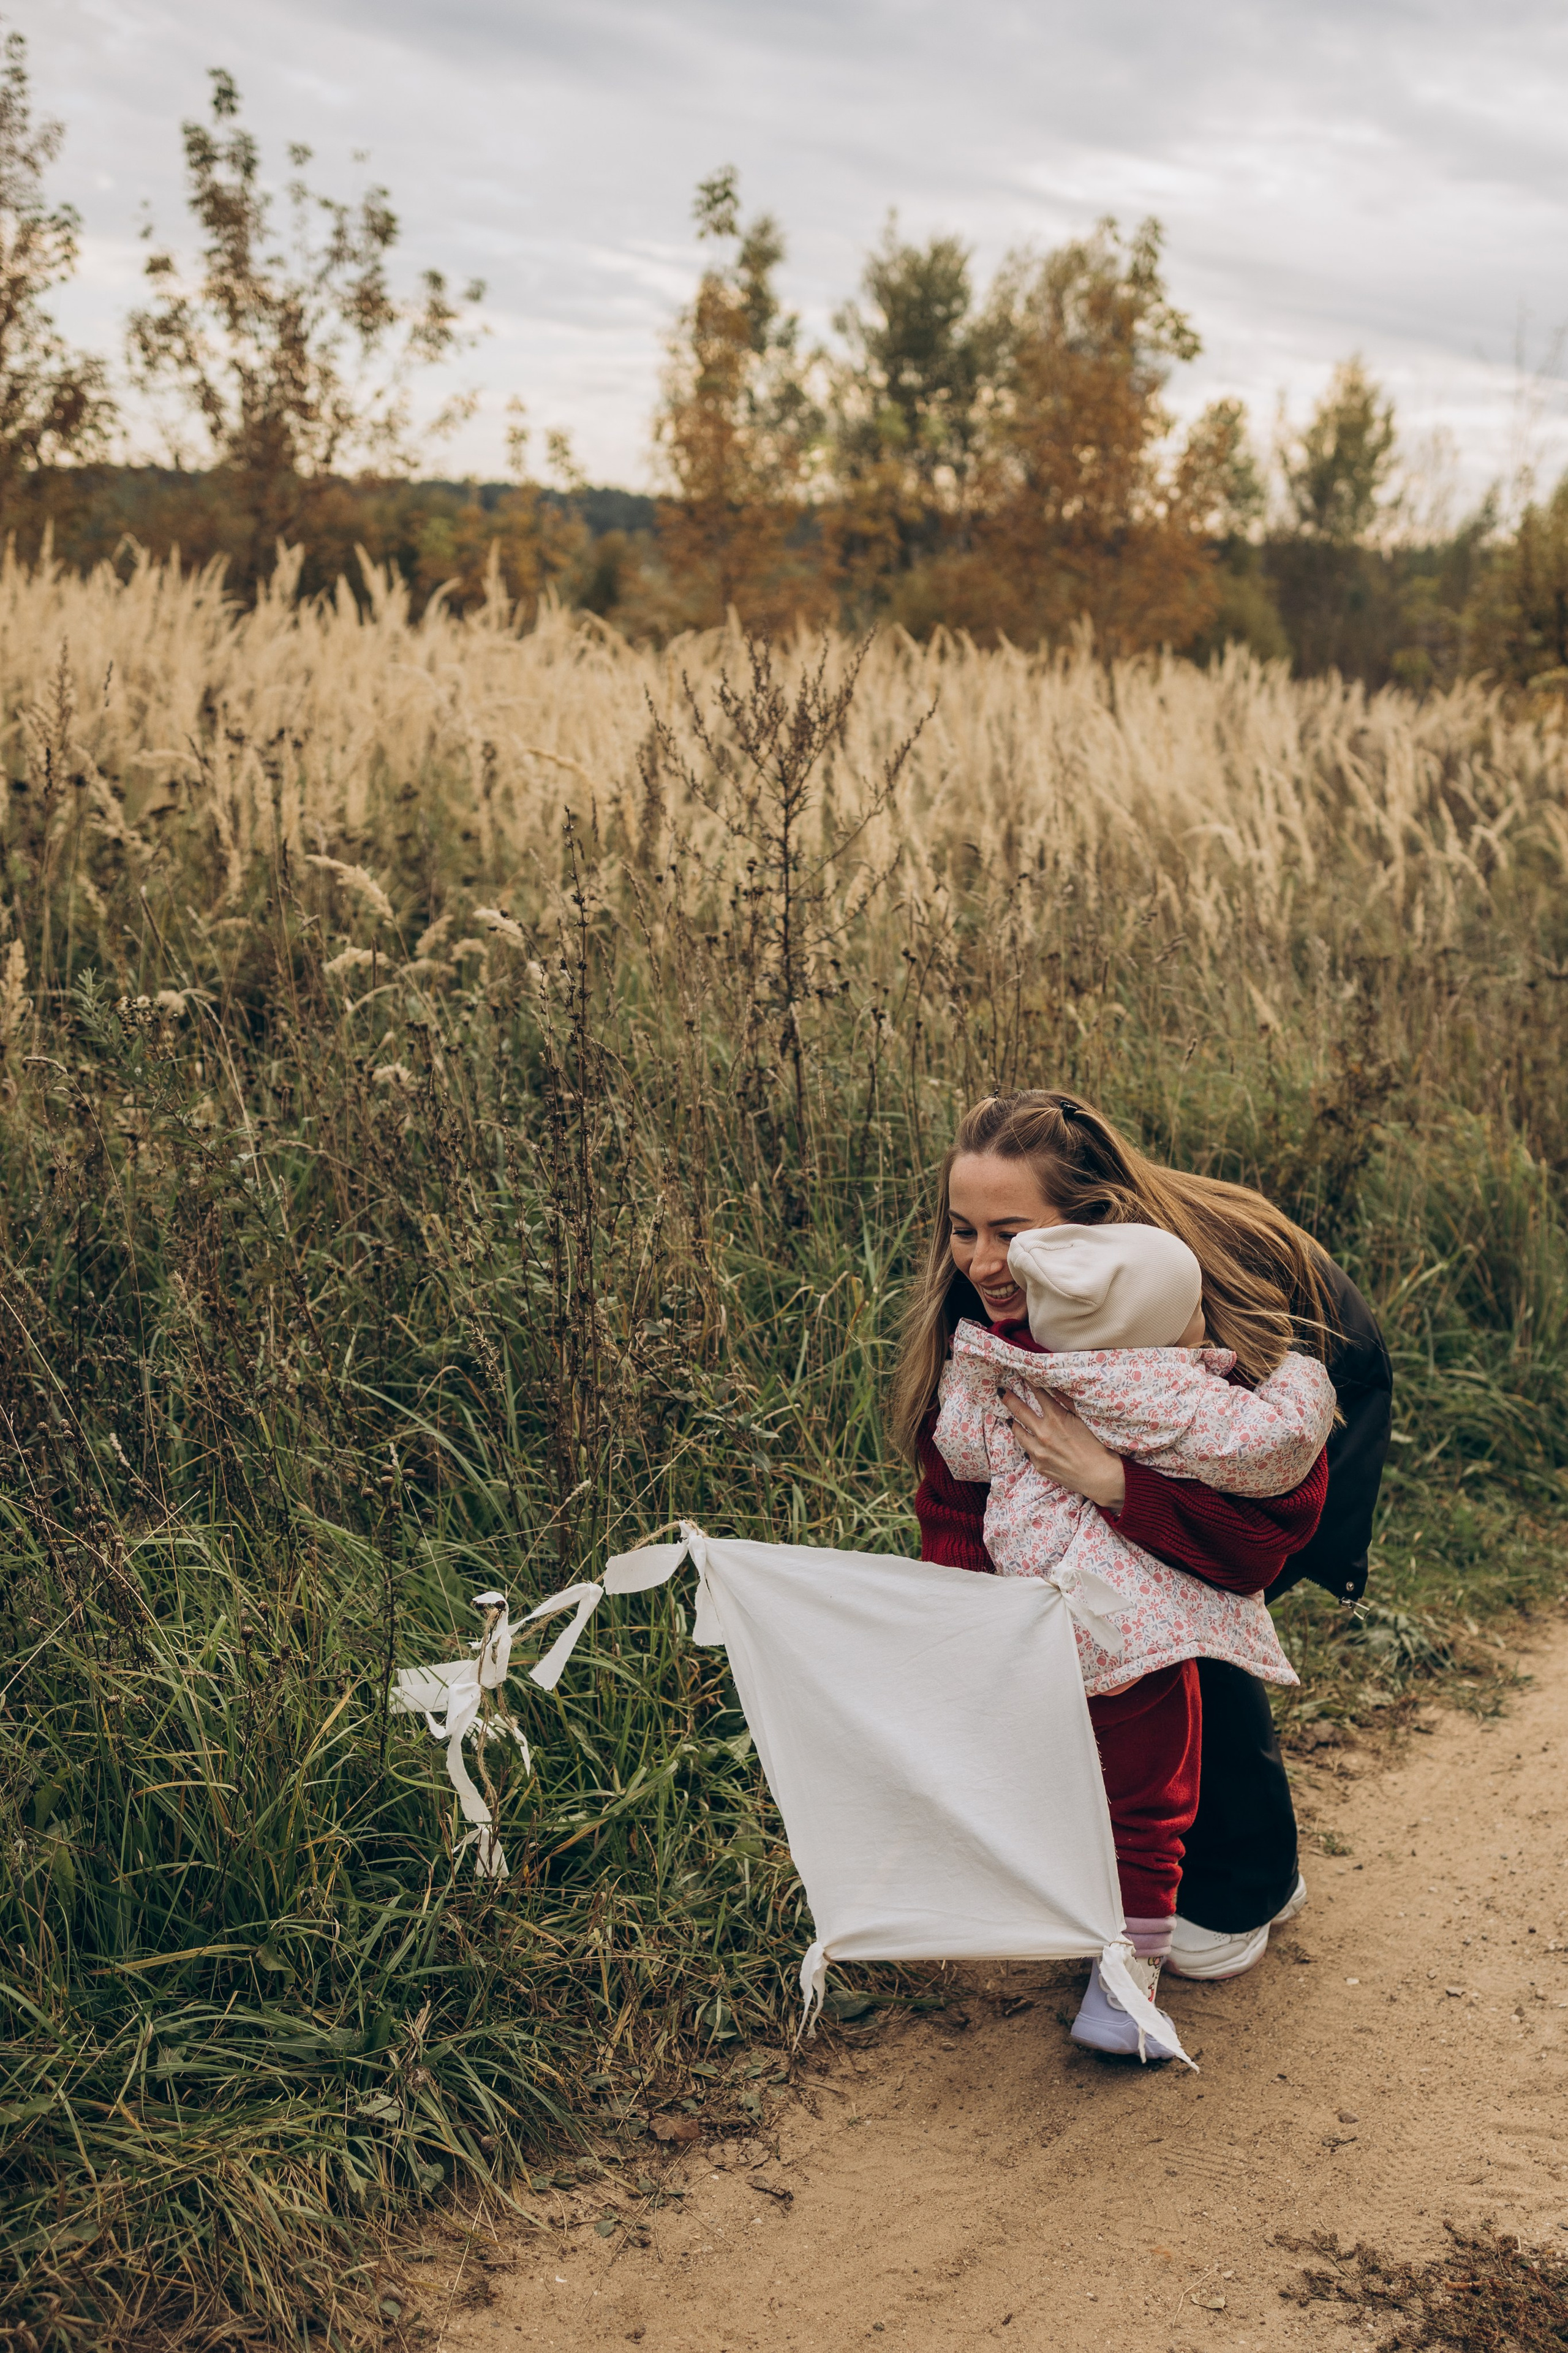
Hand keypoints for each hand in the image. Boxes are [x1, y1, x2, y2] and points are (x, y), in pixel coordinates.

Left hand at [1003, 1389, 1126, 1512]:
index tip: (1022, 1375)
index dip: (1029, 1382)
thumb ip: (1067, 1401)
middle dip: (1009, 1399)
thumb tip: (1053, 1386)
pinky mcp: (1039, 1465)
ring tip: (1010, 1418)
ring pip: (1018, 1432)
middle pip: (1019, 1411)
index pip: (1038, 1394)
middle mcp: (1043, 1433)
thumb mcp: (1084, 1418)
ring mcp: (1038, 1451)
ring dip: (1014, 1423)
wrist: (1100, 1476)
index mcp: (1055, 1418)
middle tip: (1001, 1392)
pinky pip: (1027, 1451)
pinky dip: (1027, 1443)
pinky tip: (1027, 1440)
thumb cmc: (1097, 1445)